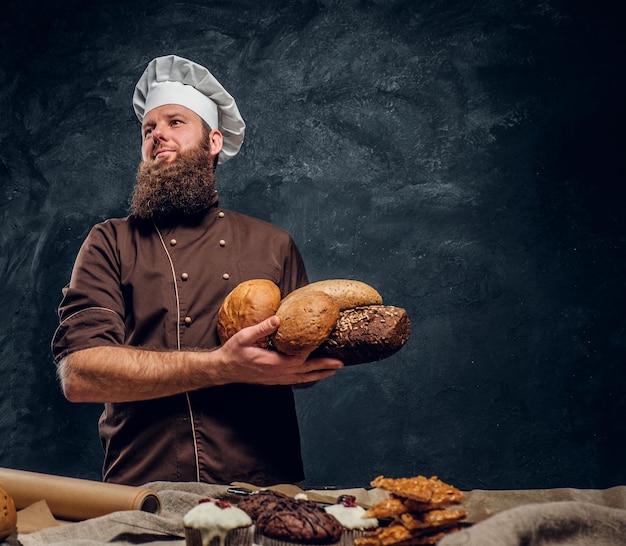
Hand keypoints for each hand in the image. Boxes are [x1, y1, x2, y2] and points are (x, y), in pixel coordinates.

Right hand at [216, 315, 343, 385]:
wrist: (223, 369)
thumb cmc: (233, 352)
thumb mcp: (244, 336)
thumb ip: (262, 328)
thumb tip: (278, 320)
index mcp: (271, 363)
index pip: (298, 360)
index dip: (312, 356)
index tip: (326, 349)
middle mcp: (276, 374)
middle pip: (305, 371)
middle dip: (323, 367)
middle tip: (340, 364)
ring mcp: (275, 379)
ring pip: (301, 379)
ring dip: (318, 375)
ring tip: (332, 371)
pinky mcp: (273, 380)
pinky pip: (294, 380)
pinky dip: (306, 378)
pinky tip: (313, 375)